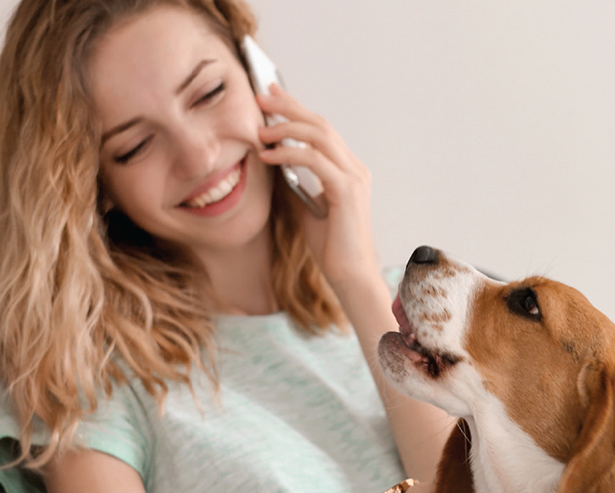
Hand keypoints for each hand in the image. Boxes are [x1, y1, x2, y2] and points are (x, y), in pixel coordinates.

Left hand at [255, 84, 378, 291]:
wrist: (350, 276)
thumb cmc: (331, 247)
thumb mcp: (306, 207)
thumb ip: (294, 182)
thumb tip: (270, 159)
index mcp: (348, 171)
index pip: (321, 130)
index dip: (296, 109)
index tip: (272, 95)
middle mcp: (355, 169)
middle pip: (320, 124)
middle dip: (288, 107)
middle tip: (260, 97)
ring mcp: (354, 178)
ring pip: (319, 136)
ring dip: (285, 128)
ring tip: (260, 130)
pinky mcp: (347, 191)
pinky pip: (314, 160)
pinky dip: (289, 154)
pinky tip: (268, 156)